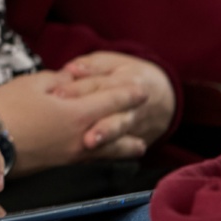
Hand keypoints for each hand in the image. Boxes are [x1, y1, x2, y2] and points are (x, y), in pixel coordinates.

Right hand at [0, 69, 150, 173]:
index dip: (128, 94)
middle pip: (116, 127)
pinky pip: (93, 159)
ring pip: (109, 150)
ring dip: (126, 145)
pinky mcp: (62, 163)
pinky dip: (108, 156)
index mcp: (76, 113)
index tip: (142, 89)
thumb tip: (70, 81)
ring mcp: (73, 153)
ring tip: (139, 146)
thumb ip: (57, 81)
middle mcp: (81, 136)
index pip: (110, 101)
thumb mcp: (31, 84)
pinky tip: (109, 155)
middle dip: (131, 117)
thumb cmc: (7, 109)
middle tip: (145, 111)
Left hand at [57, 52, 174, 156]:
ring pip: (119, 132)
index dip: (78, 90)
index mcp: (127, 81)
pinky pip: (121, 149)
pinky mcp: (135, 140)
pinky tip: (90, 157)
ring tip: (90, 143)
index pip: (100, 85)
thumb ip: (92, 66)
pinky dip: (106, 153)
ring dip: (105, 139)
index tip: (58, 94)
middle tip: (78, 124)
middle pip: (114, 113)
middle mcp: (133, 106)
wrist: (162, 96)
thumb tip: (71, 69)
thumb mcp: (113, 63)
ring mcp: (134, 125)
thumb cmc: (129, 76)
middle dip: (97, 121)